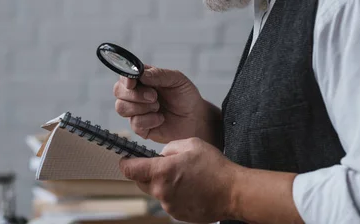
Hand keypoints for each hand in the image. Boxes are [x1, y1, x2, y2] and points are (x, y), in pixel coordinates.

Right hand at [113, 66, 220, 144]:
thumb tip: (140, 74)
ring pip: (121, 108)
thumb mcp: (177, 79)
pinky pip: (135, 124)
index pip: (124, 76)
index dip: (125, 79)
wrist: (196, 118)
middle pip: (118, 92)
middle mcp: (135, 94)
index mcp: (142, 79)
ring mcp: (136, 111)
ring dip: (141, 107)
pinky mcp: (140, 128)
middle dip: (135, 94)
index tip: (133, 82)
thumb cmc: (186, 96)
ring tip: (158, 107)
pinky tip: (161, 119)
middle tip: (154, 96)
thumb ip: (159, 74)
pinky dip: (149, 120)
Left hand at [119, 137, 240, 222]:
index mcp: (162, 172)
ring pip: (156, 192)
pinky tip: (190, 188)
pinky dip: (174, 194)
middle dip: (146, 172)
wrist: (233, 192)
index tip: (126, 159)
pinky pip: (168, 201)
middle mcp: (161, 191)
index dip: (126, 163)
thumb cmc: (215, 167)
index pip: (130, 170)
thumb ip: (169, 147)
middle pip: (140, 182)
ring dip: (163, 183)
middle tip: (163, 165)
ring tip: (184, 176)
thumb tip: (161, 155)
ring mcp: (169, 205)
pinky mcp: (178, 214)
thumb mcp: (191, 144)